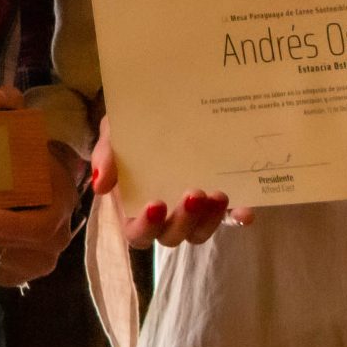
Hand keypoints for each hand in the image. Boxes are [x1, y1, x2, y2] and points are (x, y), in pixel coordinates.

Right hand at [87, 110, 245, 249]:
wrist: (160, 109)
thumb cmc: (131, 129)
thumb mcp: (113, 134)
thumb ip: (105, 156)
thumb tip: (100, 185)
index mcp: (135, 206)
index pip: (138, 233)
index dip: (147, 226)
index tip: (156, 204)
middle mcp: (165, 216)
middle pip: (172, 237)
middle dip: (184, 220)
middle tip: (194, 193)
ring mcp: (193, 211)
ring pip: (200, 232)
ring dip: (209, 220)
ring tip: (218, 194)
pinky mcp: (219, 203)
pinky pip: (230, 218)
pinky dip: (238, 218)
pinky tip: (245, 212)